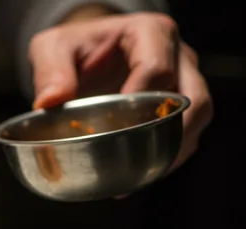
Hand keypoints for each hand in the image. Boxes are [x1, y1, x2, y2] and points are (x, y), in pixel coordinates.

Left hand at [28, 11, 212, 169]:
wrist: (85, 54)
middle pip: (193, 98)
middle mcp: (177, 56)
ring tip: (139, 174)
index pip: (157, 70)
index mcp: (149, 33)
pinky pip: (187, 134)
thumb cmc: (74, 48)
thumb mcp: (53, 48)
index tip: (113, 127)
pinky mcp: (181, 105)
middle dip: (167, 133)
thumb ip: (50, 71)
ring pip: (197, 118)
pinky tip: (139, 176)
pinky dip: (168, 156)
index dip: (138, 103)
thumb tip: (48, 103)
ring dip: (173, 149)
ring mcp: (184, 80)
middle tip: (133, 157)